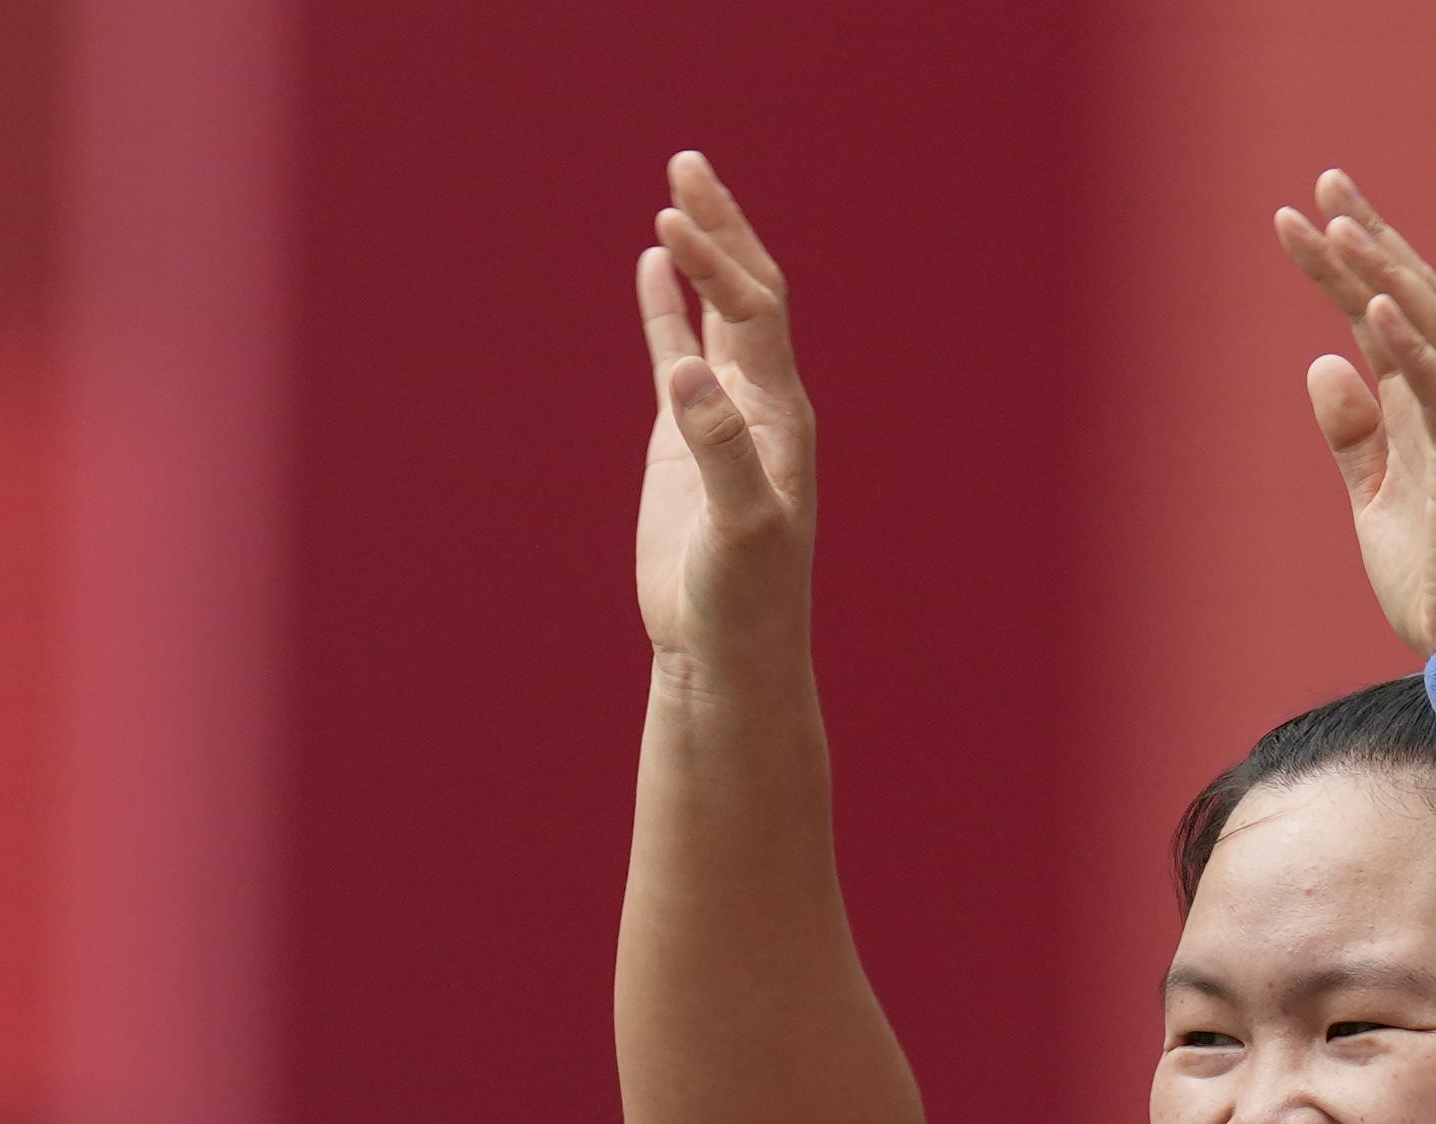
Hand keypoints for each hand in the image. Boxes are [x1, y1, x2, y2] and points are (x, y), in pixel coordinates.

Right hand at [635, 152, 815, 676]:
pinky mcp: (687, 442)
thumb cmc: (745, 597)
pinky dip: (668, 310)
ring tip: (676, 195)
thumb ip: (717, 450)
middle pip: (747, 293)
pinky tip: (654, 269)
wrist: (728, 648)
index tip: (671, 224)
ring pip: (715, 316)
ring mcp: (723, 417)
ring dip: (700, 257)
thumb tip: (686, 374)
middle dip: (720, 229)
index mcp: (781, 415)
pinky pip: (678, 355)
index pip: (755, 313)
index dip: (716, 266)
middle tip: (687, 163)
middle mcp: (760, 404)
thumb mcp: (739, 527)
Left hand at [1276, 170, 1435, 656]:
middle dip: (1369, 241)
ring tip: (1339, 228)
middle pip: (1413, 301)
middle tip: (1325, 184)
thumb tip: (1322, 361)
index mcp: (1426, 411)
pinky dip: (1412, 349)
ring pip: (1433, 331)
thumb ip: (1353, 434)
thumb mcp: (1376, 498)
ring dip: (1386, 276)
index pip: (1386, 317)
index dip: (1349, 265)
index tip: (1308, 214)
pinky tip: (1375, 309)